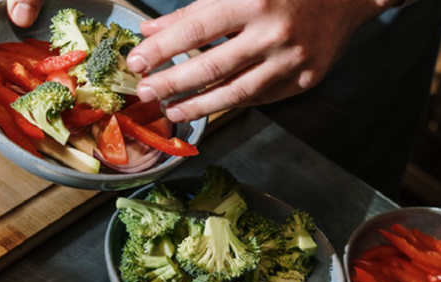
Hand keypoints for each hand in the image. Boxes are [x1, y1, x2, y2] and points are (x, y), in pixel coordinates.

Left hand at [127, 0, 398, 121]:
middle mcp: (274, 34)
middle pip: (212, 67)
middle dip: (172, 83)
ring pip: (235, 93)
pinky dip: (231, 102)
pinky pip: (260, 98)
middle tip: (145, 93)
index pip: (197, 29)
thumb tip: (153, 32)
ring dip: (198, 105)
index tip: (136, 62)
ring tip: (172, 111)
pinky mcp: (304, 80)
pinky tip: (208, 106)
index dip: (163, 49)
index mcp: (255, 0)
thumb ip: (195, 9)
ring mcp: (292, 61)